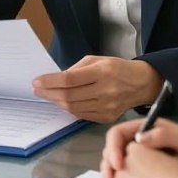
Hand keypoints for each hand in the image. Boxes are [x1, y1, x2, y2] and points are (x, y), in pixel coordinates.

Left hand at [32, 56, 162, 122]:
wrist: (141, 84)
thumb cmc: (117, 68)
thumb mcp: (97, 60)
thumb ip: (76, 69)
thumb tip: (56, 79)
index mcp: (101, 72)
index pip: (69, 79)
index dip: (50, 81)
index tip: (37, 81)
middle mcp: (105, 91)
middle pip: (69, 96)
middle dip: (49, 93)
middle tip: (37, 90)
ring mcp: (106, 107)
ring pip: (73, 108)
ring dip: (56, 102)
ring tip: (47, 95)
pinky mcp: (106, 118)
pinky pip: (81, 115)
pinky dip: (69, 109)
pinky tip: (62, 102)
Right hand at [101, 118, 177, 177]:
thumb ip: (164, 135)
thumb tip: (138, 139)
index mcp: (149, 131)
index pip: (120, 134)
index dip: (114, 147)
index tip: (118, 163)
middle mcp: (145, 145)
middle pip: (116, 151)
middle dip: (109, 163)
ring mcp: (148, 163)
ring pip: (121, 168)